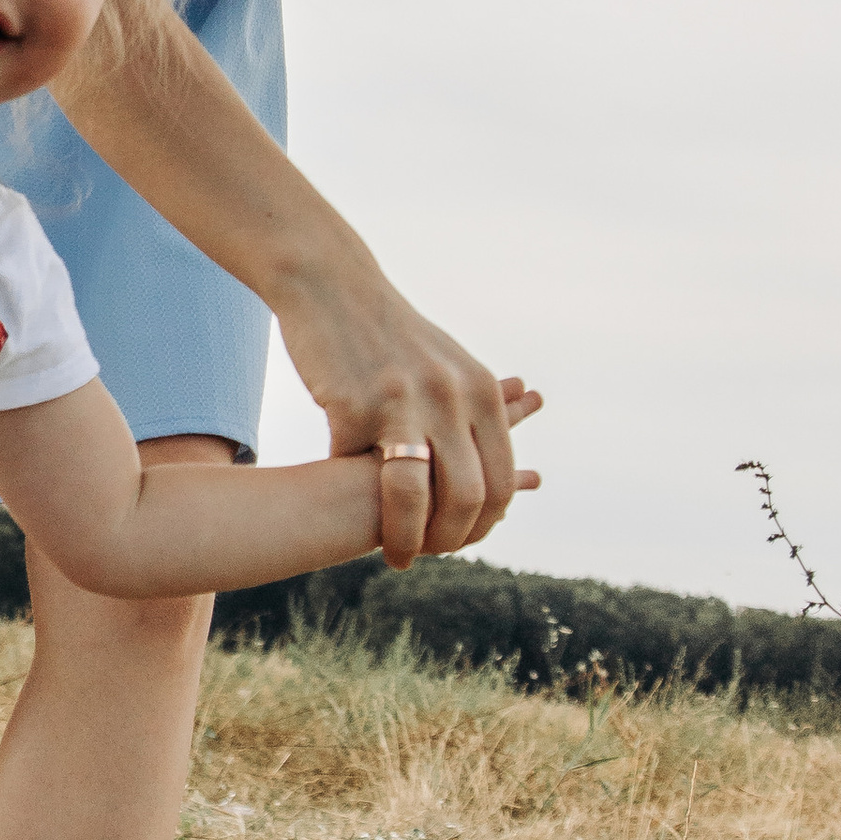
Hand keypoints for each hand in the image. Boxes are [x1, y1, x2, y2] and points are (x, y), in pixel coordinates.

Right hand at [274, 253, 539, 555]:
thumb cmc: (390, 333)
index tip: (462, 539)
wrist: (331, 284)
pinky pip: (351, 469)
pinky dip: (345, 489)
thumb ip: (474, 414)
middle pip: (464, 496)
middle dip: (449, 539)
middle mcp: (450, 397)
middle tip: (430, 555)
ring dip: (403, 537)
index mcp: (481, 392)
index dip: (484, 522)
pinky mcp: (353, 404)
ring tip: (396, 556)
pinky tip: (341, 501)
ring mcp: (402, 401)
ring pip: (411, 496)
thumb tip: (509, 472)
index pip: (499, 481)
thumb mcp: (448, 366)